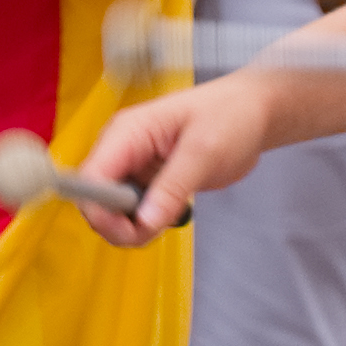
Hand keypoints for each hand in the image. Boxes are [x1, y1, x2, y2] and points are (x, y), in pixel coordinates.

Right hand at [77, 77, 275, 245]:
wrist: (253, 113)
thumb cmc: (230, 118)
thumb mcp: (204, 152)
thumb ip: (173, 187)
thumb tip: (143, 222)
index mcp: (126, 133)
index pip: (91, 179)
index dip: (101, 211)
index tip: (132, 231)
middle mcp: (122, 149)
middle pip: (96, 199)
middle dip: (119, 225)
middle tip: (156, 232)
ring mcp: (134, 166)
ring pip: (114, 210)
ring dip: (134, 226)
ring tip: (171, 218)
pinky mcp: (149, 180)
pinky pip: (134, 210)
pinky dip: (148, 221)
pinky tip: (172, 215)